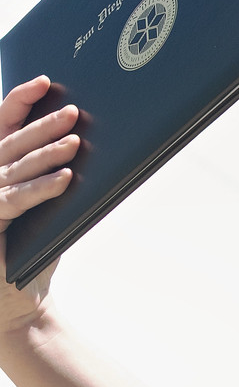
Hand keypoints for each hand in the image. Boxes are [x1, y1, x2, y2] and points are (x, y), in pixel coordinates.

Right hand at [0, 76, 78, 331]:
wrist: (16, 304)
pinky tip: (66, 178)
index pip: (1, 126)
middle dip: (42, 125)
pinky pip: (16, 201)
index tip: (45, 81)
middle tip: (73, 111)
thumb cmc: (30, 254)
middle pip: (8, 142)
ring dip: (46, 153)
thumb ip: (49, 177)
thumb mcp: (43, 209)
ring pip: (13, 168)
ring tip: (75, 141)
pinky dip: (42, 188)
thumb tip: (82, 144)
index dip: (19, 101)